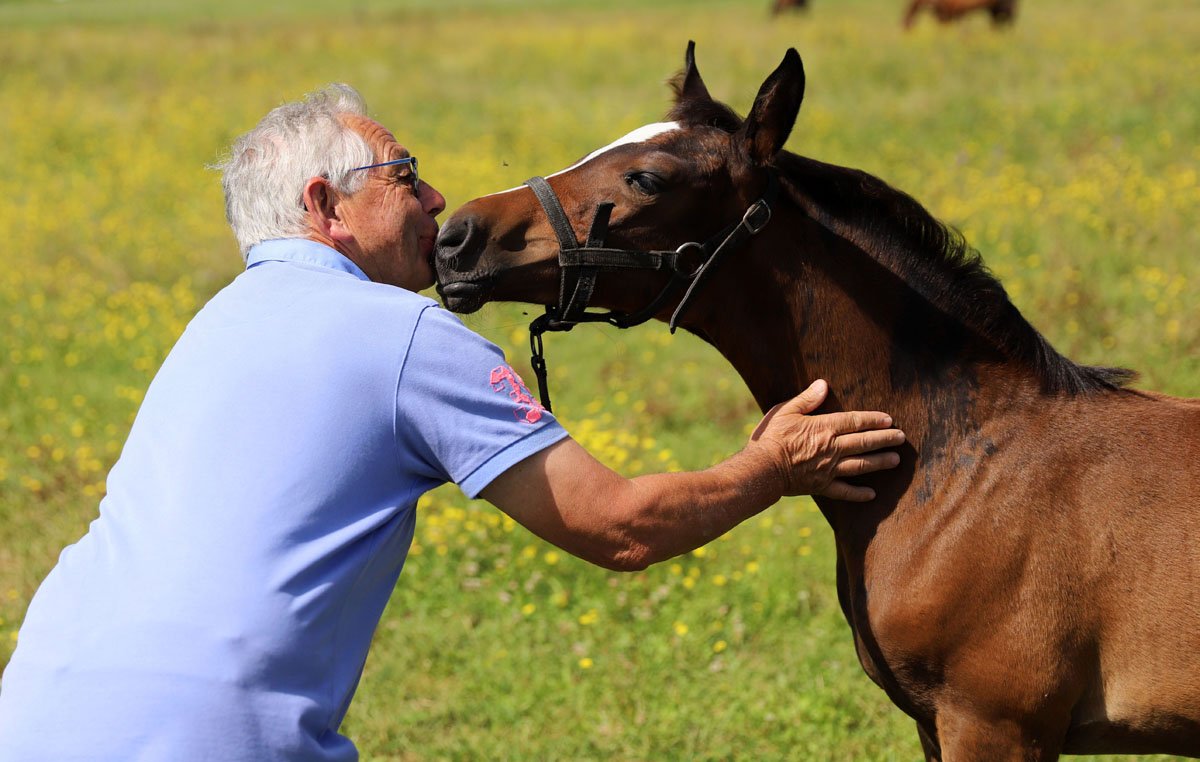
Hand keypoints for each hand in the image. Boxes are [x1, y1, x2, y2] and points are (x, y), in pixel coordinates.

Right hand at [748, 379, 904, 501]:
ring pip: (861, 465)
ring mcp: (829, 469)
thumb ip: (807, 399)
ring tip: (895, 460)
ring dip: (880, 462)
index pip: (855, 421)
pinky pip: (844, 492)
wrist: (762, 469)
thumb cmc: (771, 438)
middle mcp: (832, 448)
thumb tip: (823, 384)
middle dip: (885, 439)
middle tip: (901, 438)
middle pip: (864, 442)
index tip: (889, 420)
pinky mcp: (821, 486)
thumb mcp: (785, 411)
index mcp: (824, 428)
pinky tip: (871, 494)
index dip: (874, 420)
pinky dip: (858, 494)